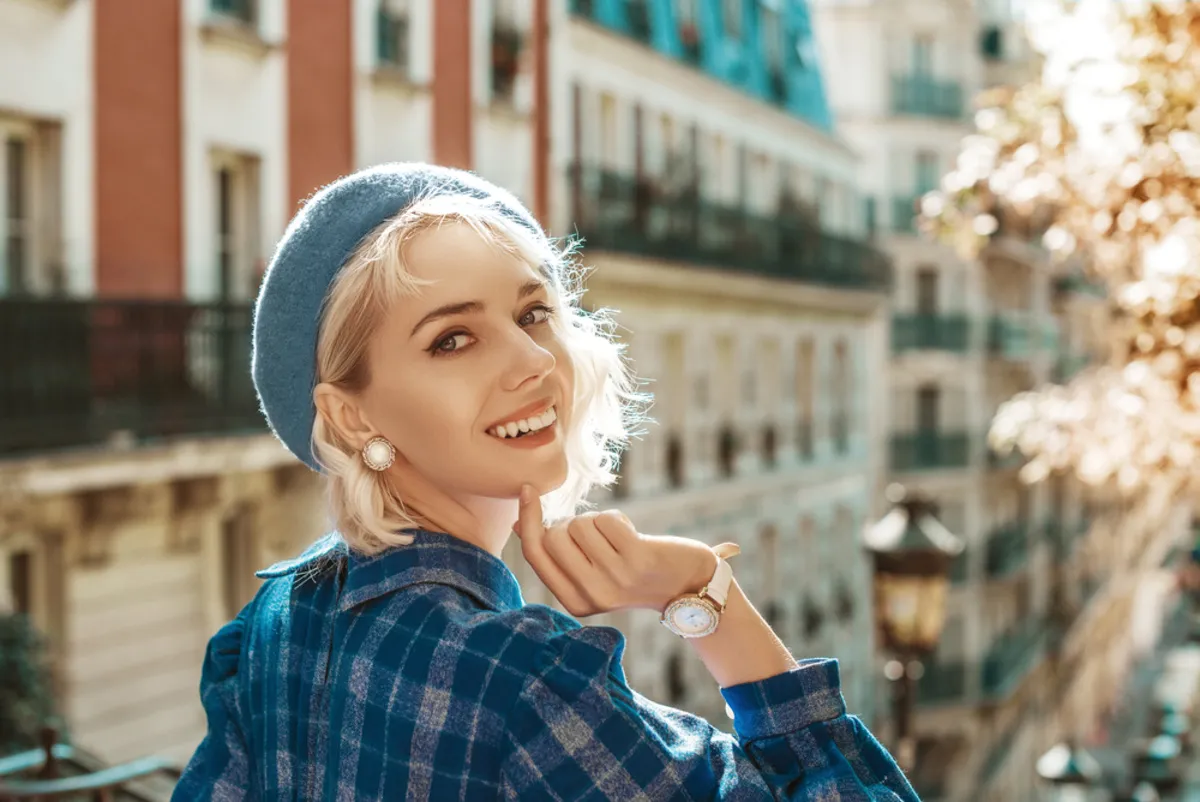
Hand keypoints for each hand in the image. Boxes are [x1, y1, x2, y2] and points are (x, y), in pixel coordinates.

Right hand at [512, 484, 736, 616]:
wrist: (686, 587)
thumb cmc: (630, 572)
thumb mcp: (589, 572)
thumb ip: (555, 554)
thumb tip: (519, 524)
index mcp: (574, 602)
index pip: (535, 554)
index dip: (527, 519)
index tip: (527, 490)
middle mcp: (591, 594)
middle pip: (553, 535)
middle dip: (570, 523)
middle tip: (596, 537)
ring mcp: (614, 578)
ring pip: (580, 524)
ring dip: (597, 522)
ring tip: (618, 541)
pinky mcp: (636, 559)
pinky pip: (606, 519)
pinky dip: (617, 519)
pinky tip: (633, 538)